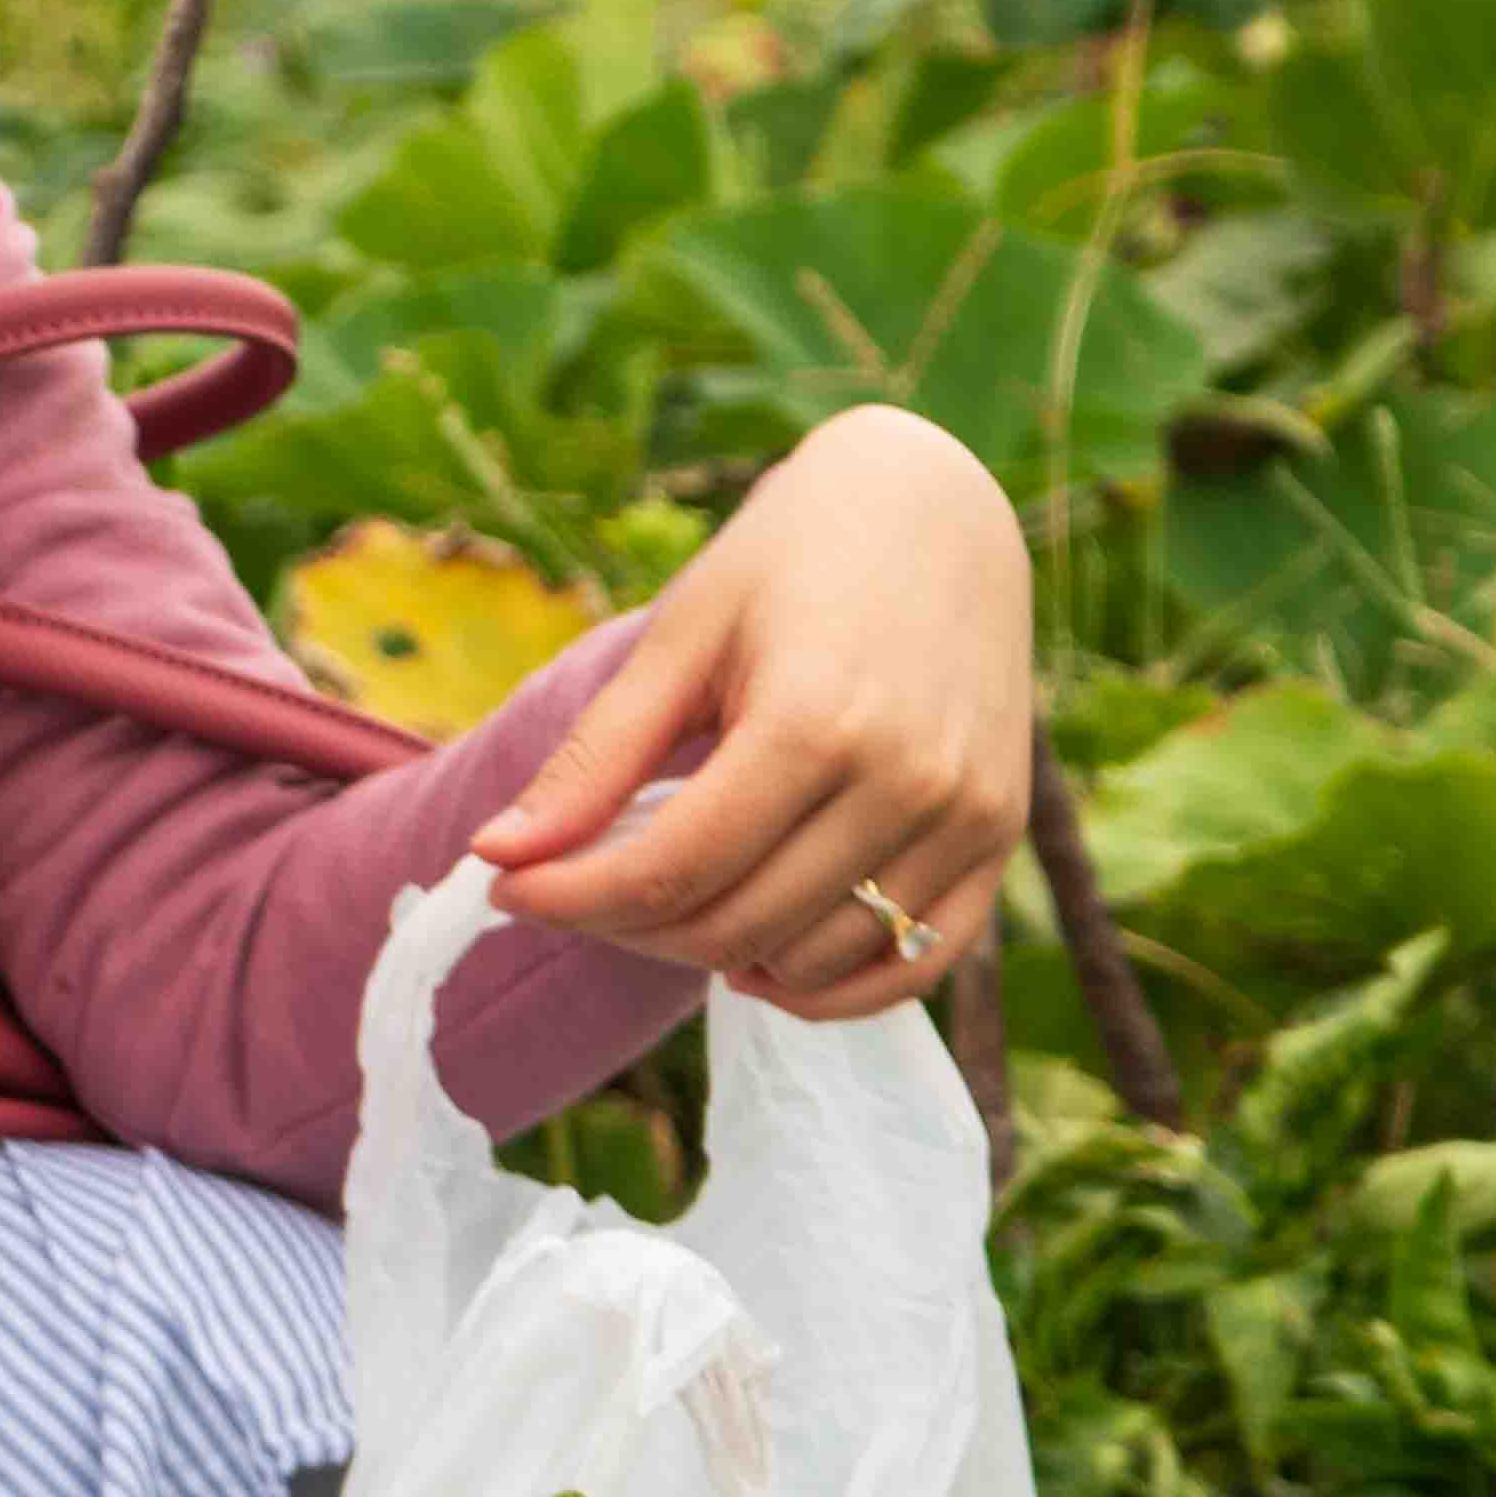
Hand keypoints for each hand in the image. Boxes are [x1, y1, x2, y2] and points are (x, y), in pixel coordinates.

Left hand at [463, 404, 1036, 1024]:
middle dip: (628, 928)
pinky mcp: (999, 839)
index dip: (570, 898)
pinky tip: (755, 958)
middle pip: (736, 926)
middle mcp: (906, 783)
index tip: (505, 889)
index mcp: (816, 723)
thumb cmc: (791, 559)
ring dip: (720, 959)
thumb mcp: (681, 637)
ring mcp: (967, 819)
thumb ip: (596, 758)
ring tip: (664, 903)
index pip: (671, 870)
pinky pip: (912, 965)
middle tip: (576, 887)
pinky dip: (826, 989)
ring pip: (814, 962)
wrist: (935, 507)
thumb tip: (496, 857)